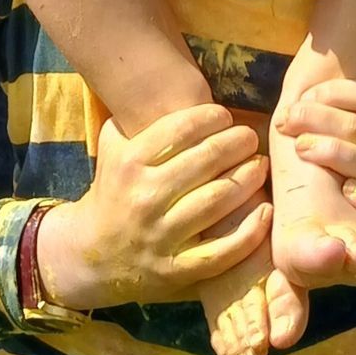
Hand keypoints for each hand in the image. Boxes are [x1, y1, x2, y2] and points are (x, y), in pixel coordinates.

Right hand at [36, 106, 270, 312]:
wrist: (90, 256)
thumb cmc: (113, 191)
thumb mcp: (112, 147)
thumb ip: (136, 117)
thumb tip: (171, 82)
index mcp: (130, 163)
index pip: (182, 128)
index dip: (213, 118)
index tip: (226, 117)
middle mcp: (145, 197)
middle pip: (206, 161)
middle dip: (238, 143)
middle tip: (251, 138)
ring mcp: (162, 236)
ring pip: (218, 200)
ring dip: (248, 178)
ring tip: (260, 166)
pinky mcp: (177, 271)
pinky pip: (222, 251)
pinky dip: (250, 231)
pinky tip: (265, 211)